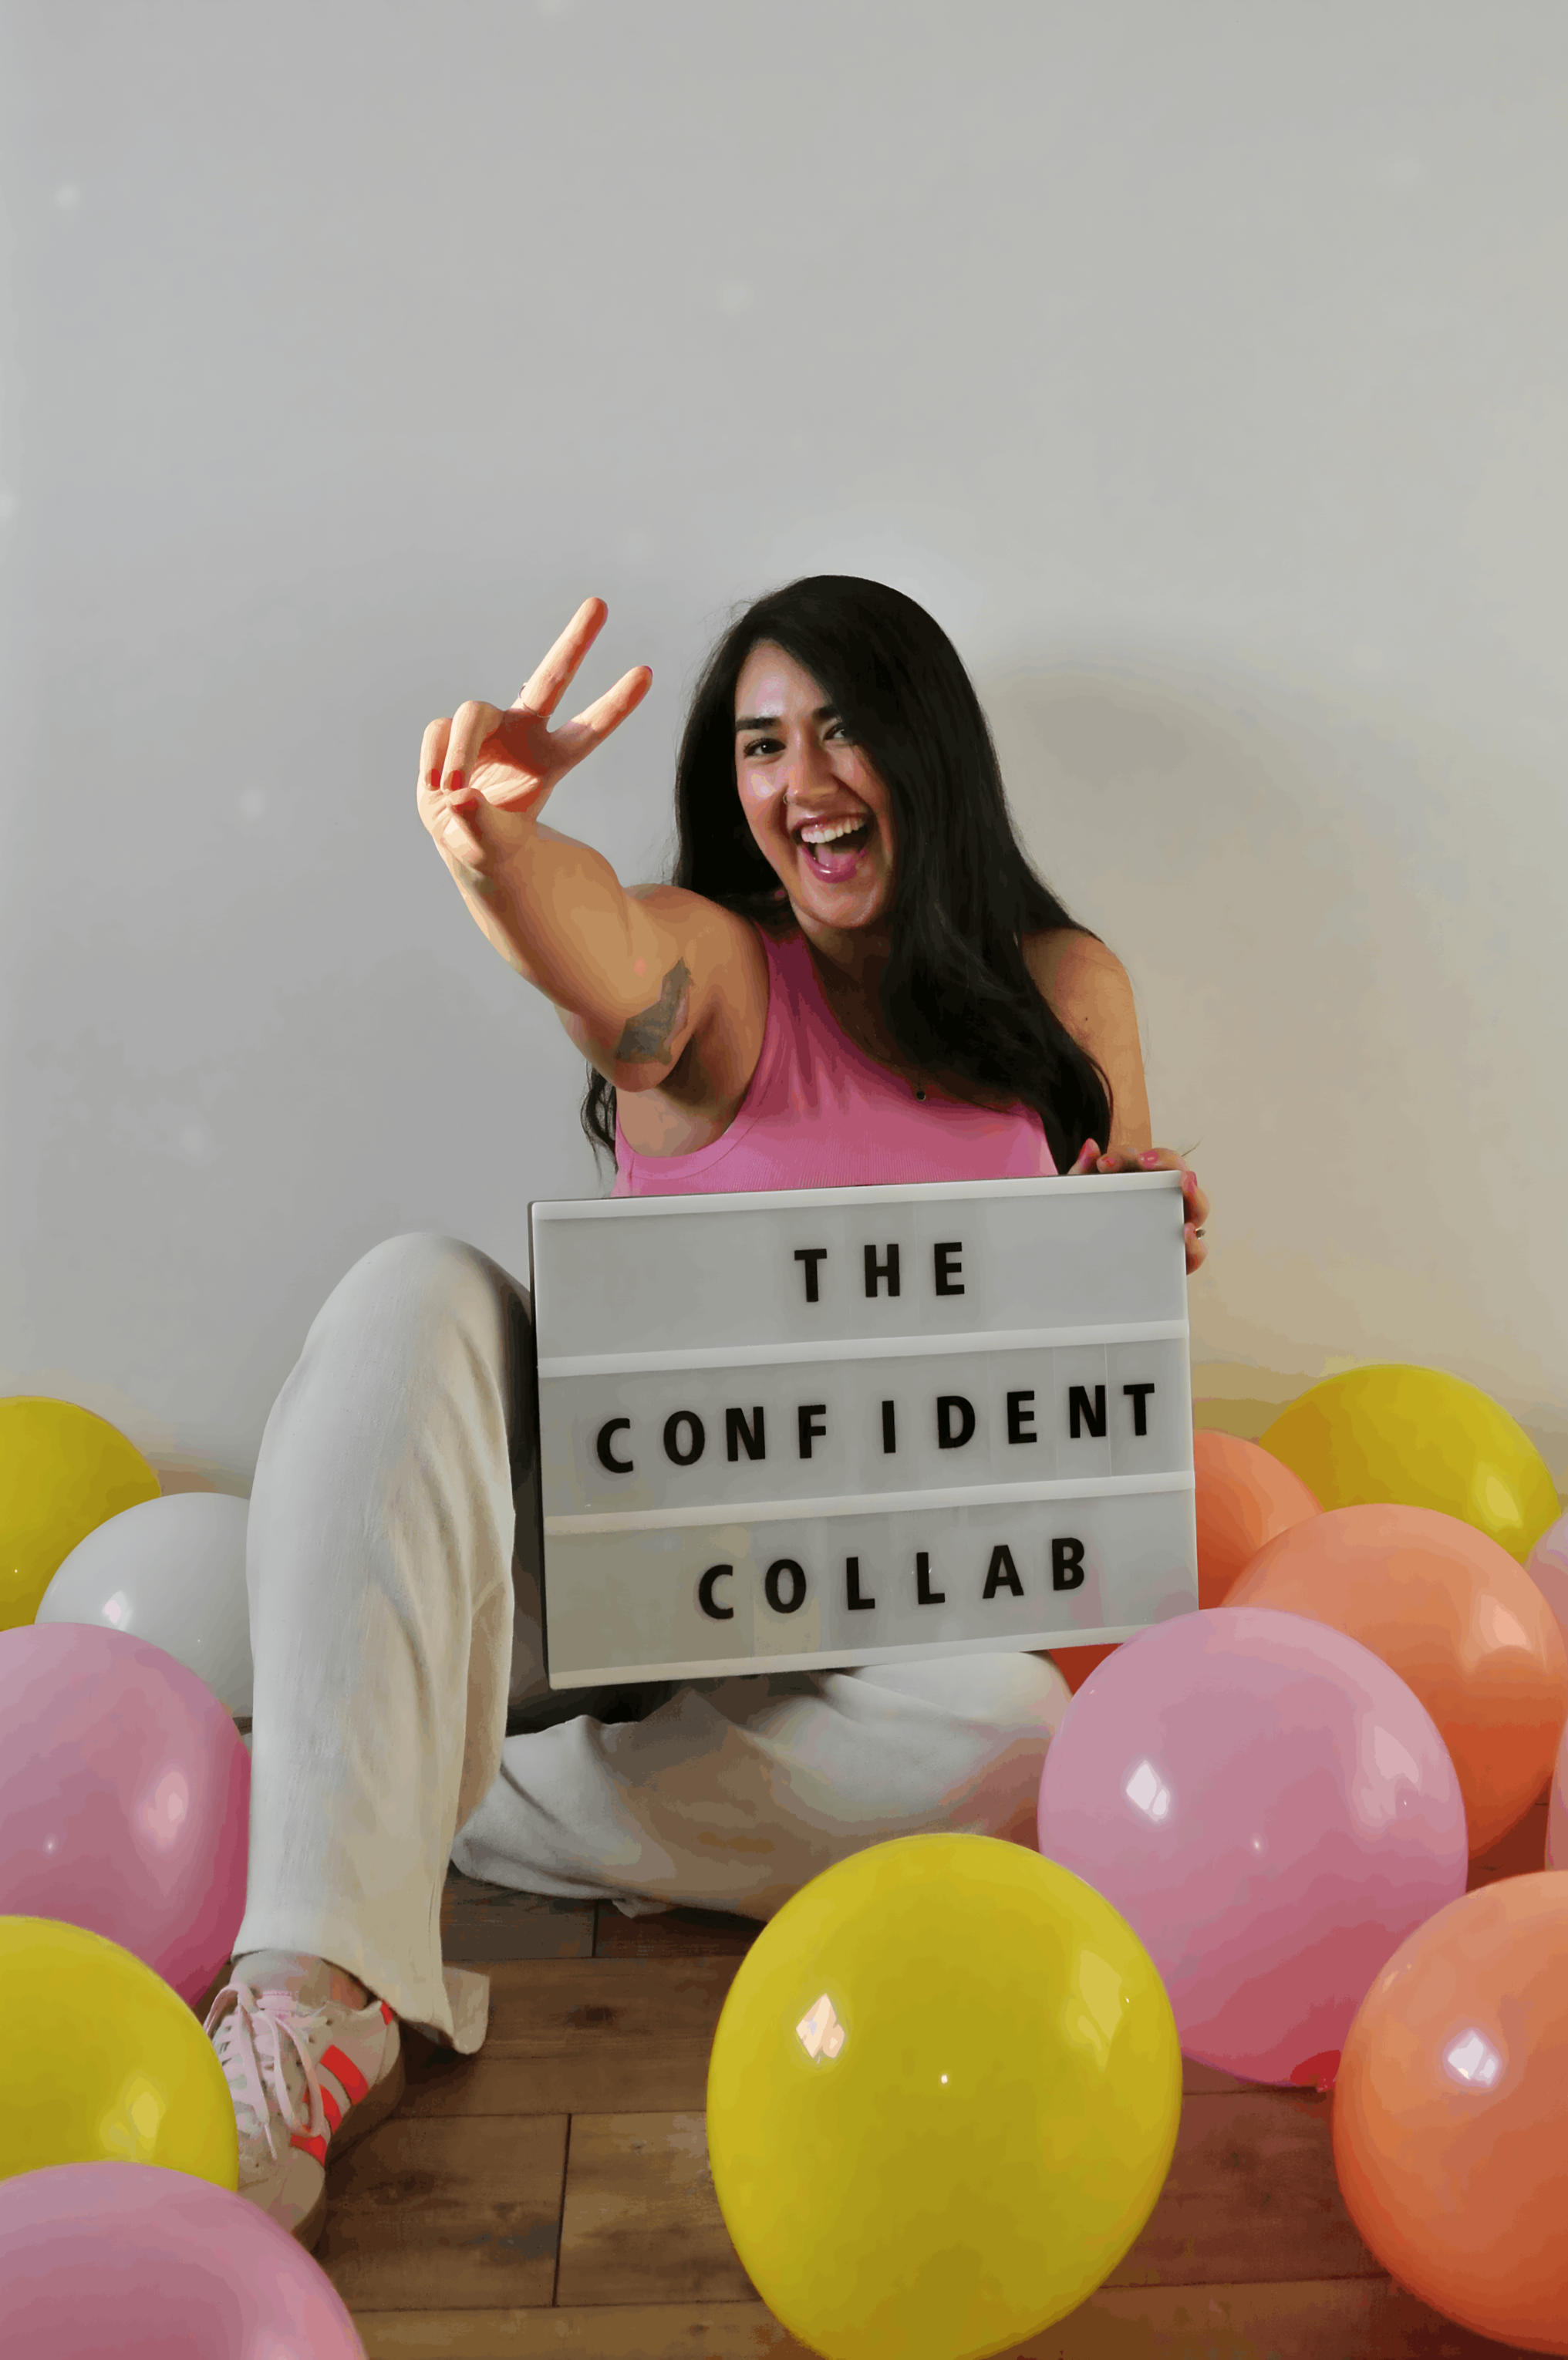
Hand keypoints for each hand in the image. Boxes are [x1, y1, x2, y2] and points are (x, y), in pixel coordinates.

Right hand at [417, 598, 651, 880]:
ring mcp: (489, 726)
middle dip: (575, 641)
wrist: (456, 835)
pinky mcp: (453, 727)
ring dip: (459, 754)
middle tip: (600, 604)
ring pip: (470, 713)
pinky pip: (438, 733)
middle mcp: (524, 732)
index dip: (616, 704)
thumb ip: (481, 825)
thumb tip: (459, 795)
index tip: (646, 672)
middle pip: (550, 678)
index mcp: (551, 761)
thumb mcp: (492, 846)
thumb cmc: (490, 841)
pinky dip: (435, 763)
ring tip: (453, 795)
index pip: (589, 730)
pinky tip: (438, 788)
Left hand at [1068, 1139, 1209, 1274]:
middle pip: (1178, 1173)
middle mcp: (1164, 1200)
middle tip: (1145, 1162)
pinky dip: (1194, 1241)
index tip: (1104, 1164)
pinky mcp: (1178, 1257)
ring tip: (1184, 1183)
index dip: (1125, 1157)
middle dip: (1166, 1162)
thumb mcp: (1080, 1201)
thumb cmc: (1088, 1227)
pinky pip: (1196, 1250)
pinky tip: (1184, 1232)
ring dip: (1194, 1192)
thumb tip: (1091, 1146)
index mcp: (1140, 1182)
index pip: (1140, 1160)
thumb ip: (1082, 1174)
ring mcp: (1176, 1226)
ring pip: (1197, 1205)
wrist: (1082, 1267)